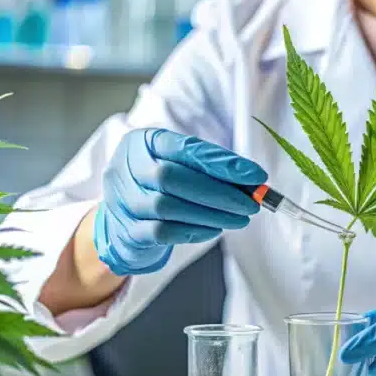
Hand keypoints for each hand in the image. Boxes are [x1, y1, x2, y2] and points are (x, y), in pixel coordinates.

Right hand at [95, 128, 266, 274]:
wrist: (120, 215)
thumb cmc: (158, 183)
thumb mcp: (176, 162)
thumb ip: (208, 168)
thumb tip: (251, 182)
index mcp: (143, 142)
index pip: (185, 148)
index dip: (222, 163)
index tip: (255, 176)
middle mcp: (127, 168)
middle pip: (173, 177)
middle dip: (219, 192)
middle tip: (251, 203)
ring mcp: (124, 201)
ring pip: (168, 207)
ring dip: (212, 214)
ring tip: (240, 218)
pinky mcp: (127, 231)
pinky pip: (162, 232)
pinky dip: (194, 231)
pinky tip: (216, 229)